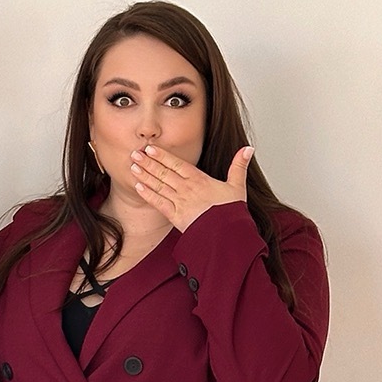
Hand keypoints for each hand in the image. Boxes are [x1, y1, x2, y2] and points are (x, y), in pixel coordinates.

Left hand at [130, 143, 252, 231]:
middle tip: (135, 153)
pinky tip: (138, 187)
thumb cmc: (231, 212)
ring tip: (133, 166)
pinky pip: (159, 203)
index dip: (163, 156)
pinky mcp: (176, 216)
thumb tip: (248, 149)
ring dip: (145, 176)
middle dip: (148, 163)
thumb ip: (239, 166)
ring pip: (159, 186)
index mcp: (199, 180)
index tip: (151, 148)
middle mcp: (187, 189)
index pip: (177, 164)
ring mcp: (180, 202)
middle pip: (164, 173)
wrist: (226, 233)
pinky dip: (148, 195)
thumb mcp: (237, 186)